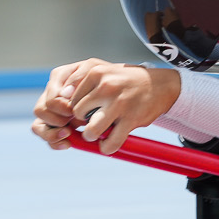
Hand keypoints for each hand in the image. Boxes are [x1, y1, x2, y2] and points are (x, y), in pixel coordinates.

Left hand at [30, 59, 180, 152]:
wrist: (158, 85)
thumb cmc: (123, 81)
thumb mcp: (101, 72)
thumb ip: (79, 82)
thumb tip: (60, 99)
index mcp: (94, 71)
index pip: (67, 97)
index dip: (71, 109)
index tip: (80, 111)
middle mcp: (105, 85)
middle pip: (77, 114)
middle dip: (80, 122)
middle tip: (90, 121)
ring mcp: (118, 102)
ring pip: (90, 130)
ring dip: (91, 136)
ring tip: (96, 133)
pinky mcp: (131, 118)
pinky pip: (111, 141)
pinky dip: (107, 147)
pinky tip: (108, 143)